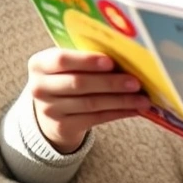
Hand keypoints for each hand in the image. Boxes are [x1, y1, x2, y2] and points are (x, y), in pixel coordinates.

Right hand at [28, 47, 150, 153]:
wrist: (51, 111)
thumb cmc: (67, 78)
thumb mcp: (68, 65)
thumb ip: (87, 58)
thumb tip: (127, 54)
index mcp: (40, 64)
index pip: (61, 60)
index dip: (87, 61)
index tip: (111, 62)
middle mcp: (40, 87)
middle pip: (79, 83)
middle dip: (111, 82)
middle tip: (136, 82)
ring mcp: (49, 110)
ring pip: (91, 103)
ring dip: (121, 100)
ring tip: (143, 98)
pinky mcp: (62, 127)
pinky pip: (95, 119)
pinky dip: (118, 113)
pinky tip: (135, 109)